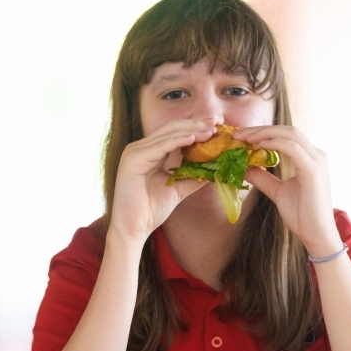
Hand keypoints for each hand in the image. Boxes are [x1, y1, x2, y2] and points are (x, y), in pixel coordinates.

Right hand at [109, 119, 213, 243]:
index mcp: (147, 152)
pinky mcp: (133, 159)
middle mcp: (138, 148)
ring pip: (167, 134)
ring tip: (211, 131)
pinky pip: (160, 146)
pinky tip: (194, 139)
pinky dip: (178, 141)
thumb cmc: (150, 210)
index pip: (173, 132)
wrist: (133, 228)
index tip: (215, 126)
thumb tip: (214, 168)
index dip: (194, 126)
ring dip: (191, 131)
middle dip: (195, 123)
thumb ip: (192, 176)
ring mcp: (134, 152)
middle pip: (171, 128)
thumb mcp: (177, 188)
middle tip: (217, 122)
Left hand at [234, 126, 341, 256]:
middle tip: (238, 135)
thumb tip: (244, 168)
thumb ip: (263, 178)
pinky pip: (293, 149)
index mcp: (309, 157)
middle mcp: (316, 155)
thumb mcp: (277, 191)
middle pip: (287, 130)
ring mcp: (317, 161)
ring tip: (244, 138)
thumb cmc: (302, 214)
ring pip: (290, 134)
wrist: (317, 235)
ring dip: (265, 133)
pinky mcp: (313, 171)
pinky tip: (258, 145)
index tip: (241, 137)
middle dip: (260, 129)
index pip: (285, 135)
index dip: (263, 132)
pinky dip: (275, 143)